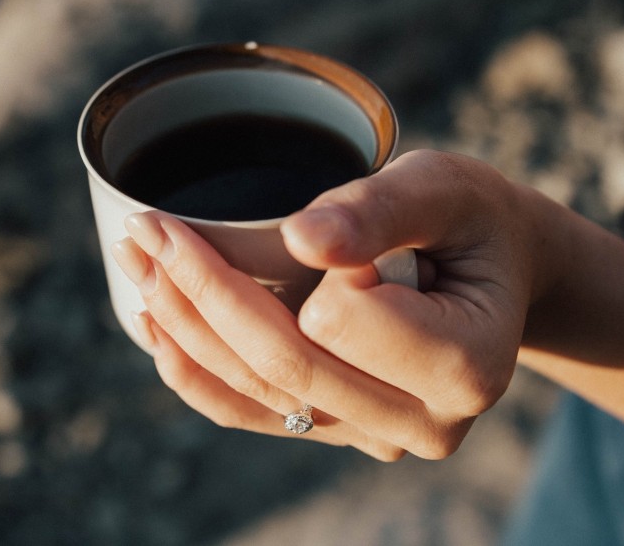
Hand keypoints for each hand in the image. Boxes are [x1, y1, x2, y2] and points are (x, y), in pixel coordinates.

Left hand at [111, 150, 539, 459]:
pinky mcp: (336, 428)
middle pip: (285, 363)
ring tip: (135, 261)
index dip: (301, 269)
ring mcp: (375, 433)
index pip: (345, 320)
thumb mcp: (445, 191)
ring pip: (257, 391)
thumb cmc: (471, 224)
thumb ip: (381, 209)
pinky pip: (252, 412)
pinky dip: (195, 372)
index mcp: (468, 363)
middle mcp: (424, 420)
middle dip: (200, 291)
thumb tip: (301, 238)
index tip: (280, 219)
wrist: (488, 273)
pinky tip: (155, 327)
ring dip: (182, 326)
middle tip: (143, 229)